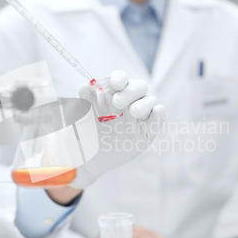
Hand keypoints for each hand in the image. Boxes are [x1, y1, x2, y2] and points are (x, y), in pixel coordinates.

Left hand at [70, 70, 164, 189]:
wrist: (88, 159)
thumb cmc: (83, 134)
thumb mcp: (78, 120)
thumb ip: (81, 104)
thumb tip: (84, 86)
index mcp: (114, 92)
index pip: (121, 79)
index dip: (120, 78)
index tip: (114, 84)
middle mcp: (130, 100)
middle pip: (138, 86)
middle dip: (130, 91)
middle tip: (117, 102)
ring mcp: (140, 115)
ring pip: (150, 100)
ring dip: (144, 103)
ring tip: (134, 112)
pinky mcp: (147, 131)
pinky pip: (157, 119)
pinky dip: (158, 114)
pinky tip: (156, 112)